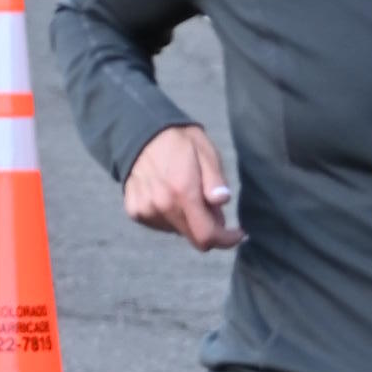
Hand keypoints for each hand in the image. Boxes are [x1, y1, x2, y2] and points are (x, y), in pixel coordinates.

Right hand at [125, 122, 238, 248]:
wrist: (139, 132)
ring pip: (177, 231)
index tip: (237, 233)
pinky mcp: (134, 210)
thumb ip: (214, 180)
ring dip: (188, 220)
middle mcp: (162, 205)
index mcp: (183, 192)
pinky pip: (159, 224)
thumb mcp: (205, 152)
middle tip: (211, 206)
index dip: (226, 240)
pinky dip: (169, 216)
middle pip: (193, 237)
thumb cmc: (179, 141)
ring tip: (186, 195)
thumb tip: (222, 201)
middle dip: (209, 228)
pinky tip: (168, 195)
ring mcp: (145, 210)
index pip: (207, 235)